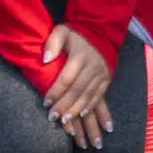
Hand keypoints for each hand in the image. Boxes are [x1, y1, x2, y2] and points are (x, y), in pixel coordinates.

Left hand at [42, 25, 112, 142]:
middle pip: (77, 90)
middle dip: (64, 105)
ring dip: (76, 110)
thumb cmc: (76, 36)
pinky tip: (82, 115)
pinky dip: (90, 106)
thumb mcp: (62, 31)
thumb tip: (45, 59)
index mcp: (81, 55)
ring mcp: (101, 74)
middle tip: (53, 117)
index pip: (66, 78)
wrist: (100, 34)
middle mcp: (93, 66)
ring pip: (88, 96)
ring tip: (65, 121)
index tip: (46, 102)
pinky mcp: (107, 80)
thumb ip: (52, 42)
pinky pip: (99, 96)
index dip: (55, 92)